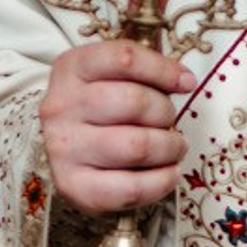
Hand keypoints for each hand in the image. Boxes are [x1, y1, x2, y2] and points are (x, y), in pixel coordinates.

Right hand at [40, 39, 196, 213]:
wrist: (66, 153)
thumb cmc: (100, 108)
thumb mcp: (113, 76)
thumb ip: (147, 71)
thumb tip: (185, 81)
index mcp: (71, 69)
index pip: (124, 59)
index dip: (163, 70)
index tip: (185, 84)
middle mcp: (60, 107)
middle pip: (134, 103)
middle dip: (166, 113)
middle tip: (170, 122)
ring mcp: (63, 149)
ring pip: (137, 146)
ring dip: (169, 147)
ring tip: (174, 147)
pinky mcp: (73, 186)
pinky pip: (131, 187)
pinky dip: (162, 181)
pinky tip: (168, 173)